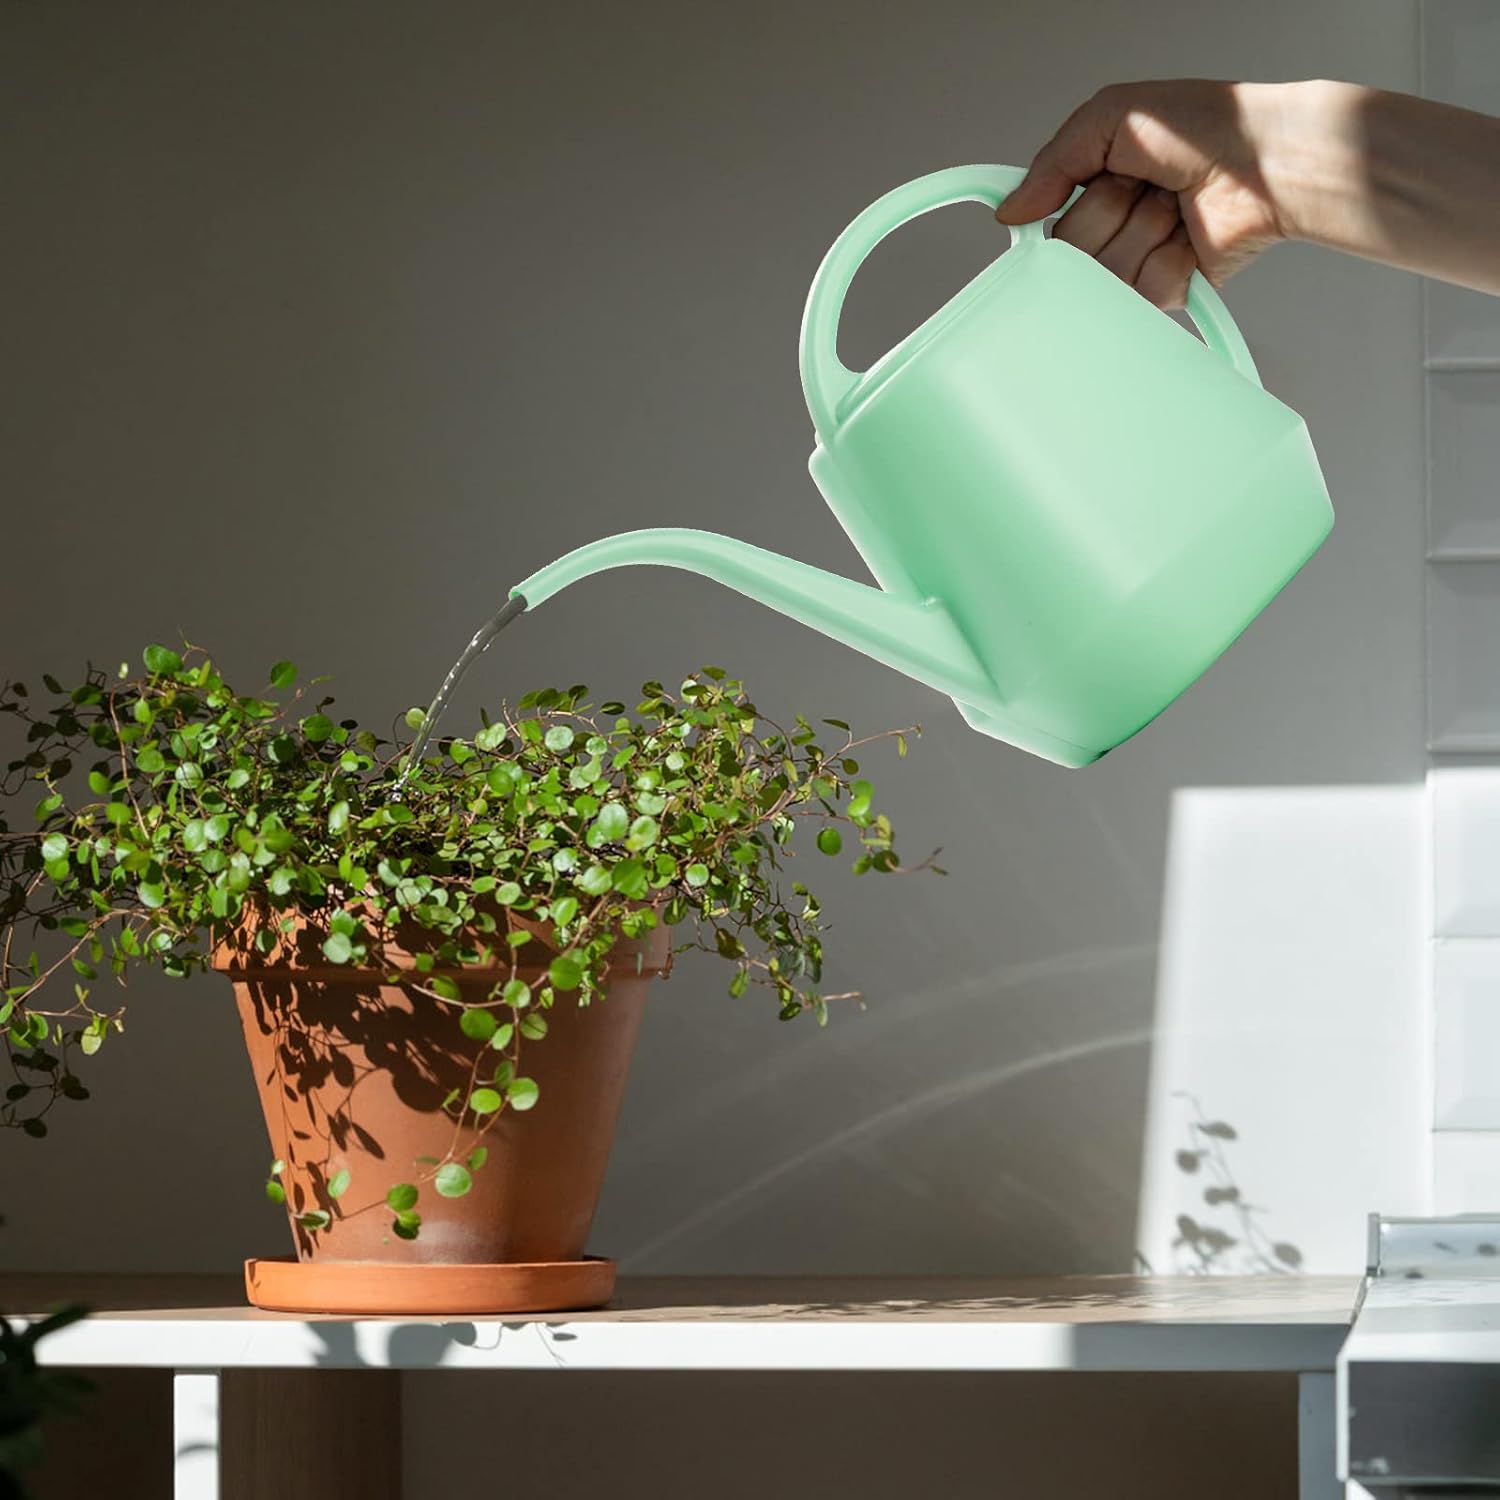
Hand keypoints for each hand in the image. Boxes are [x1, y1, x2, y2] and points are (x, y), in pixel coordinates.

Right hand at [996, 80, 1294, 308]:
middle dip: (1108, 212)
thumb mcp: (1112, 116)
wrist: (1269, 160)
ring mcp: (1138, 262)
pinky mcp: (1166, 292)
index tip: (1051, 207)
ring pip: (1106, 278)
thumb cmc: (1209, 125)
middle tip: (1144, 184)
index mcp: (1093, 185)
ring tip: (1174, 205)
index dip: (1047, 217)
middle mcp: (1112, 226)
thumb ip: (1052, 162)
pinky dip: (1169, 261)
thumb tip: (1010, 211)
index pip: (1044, 222)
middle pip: (1070, 253)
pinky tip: (1190, 236)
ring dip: (1143, 233)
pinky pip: (1142, 296)